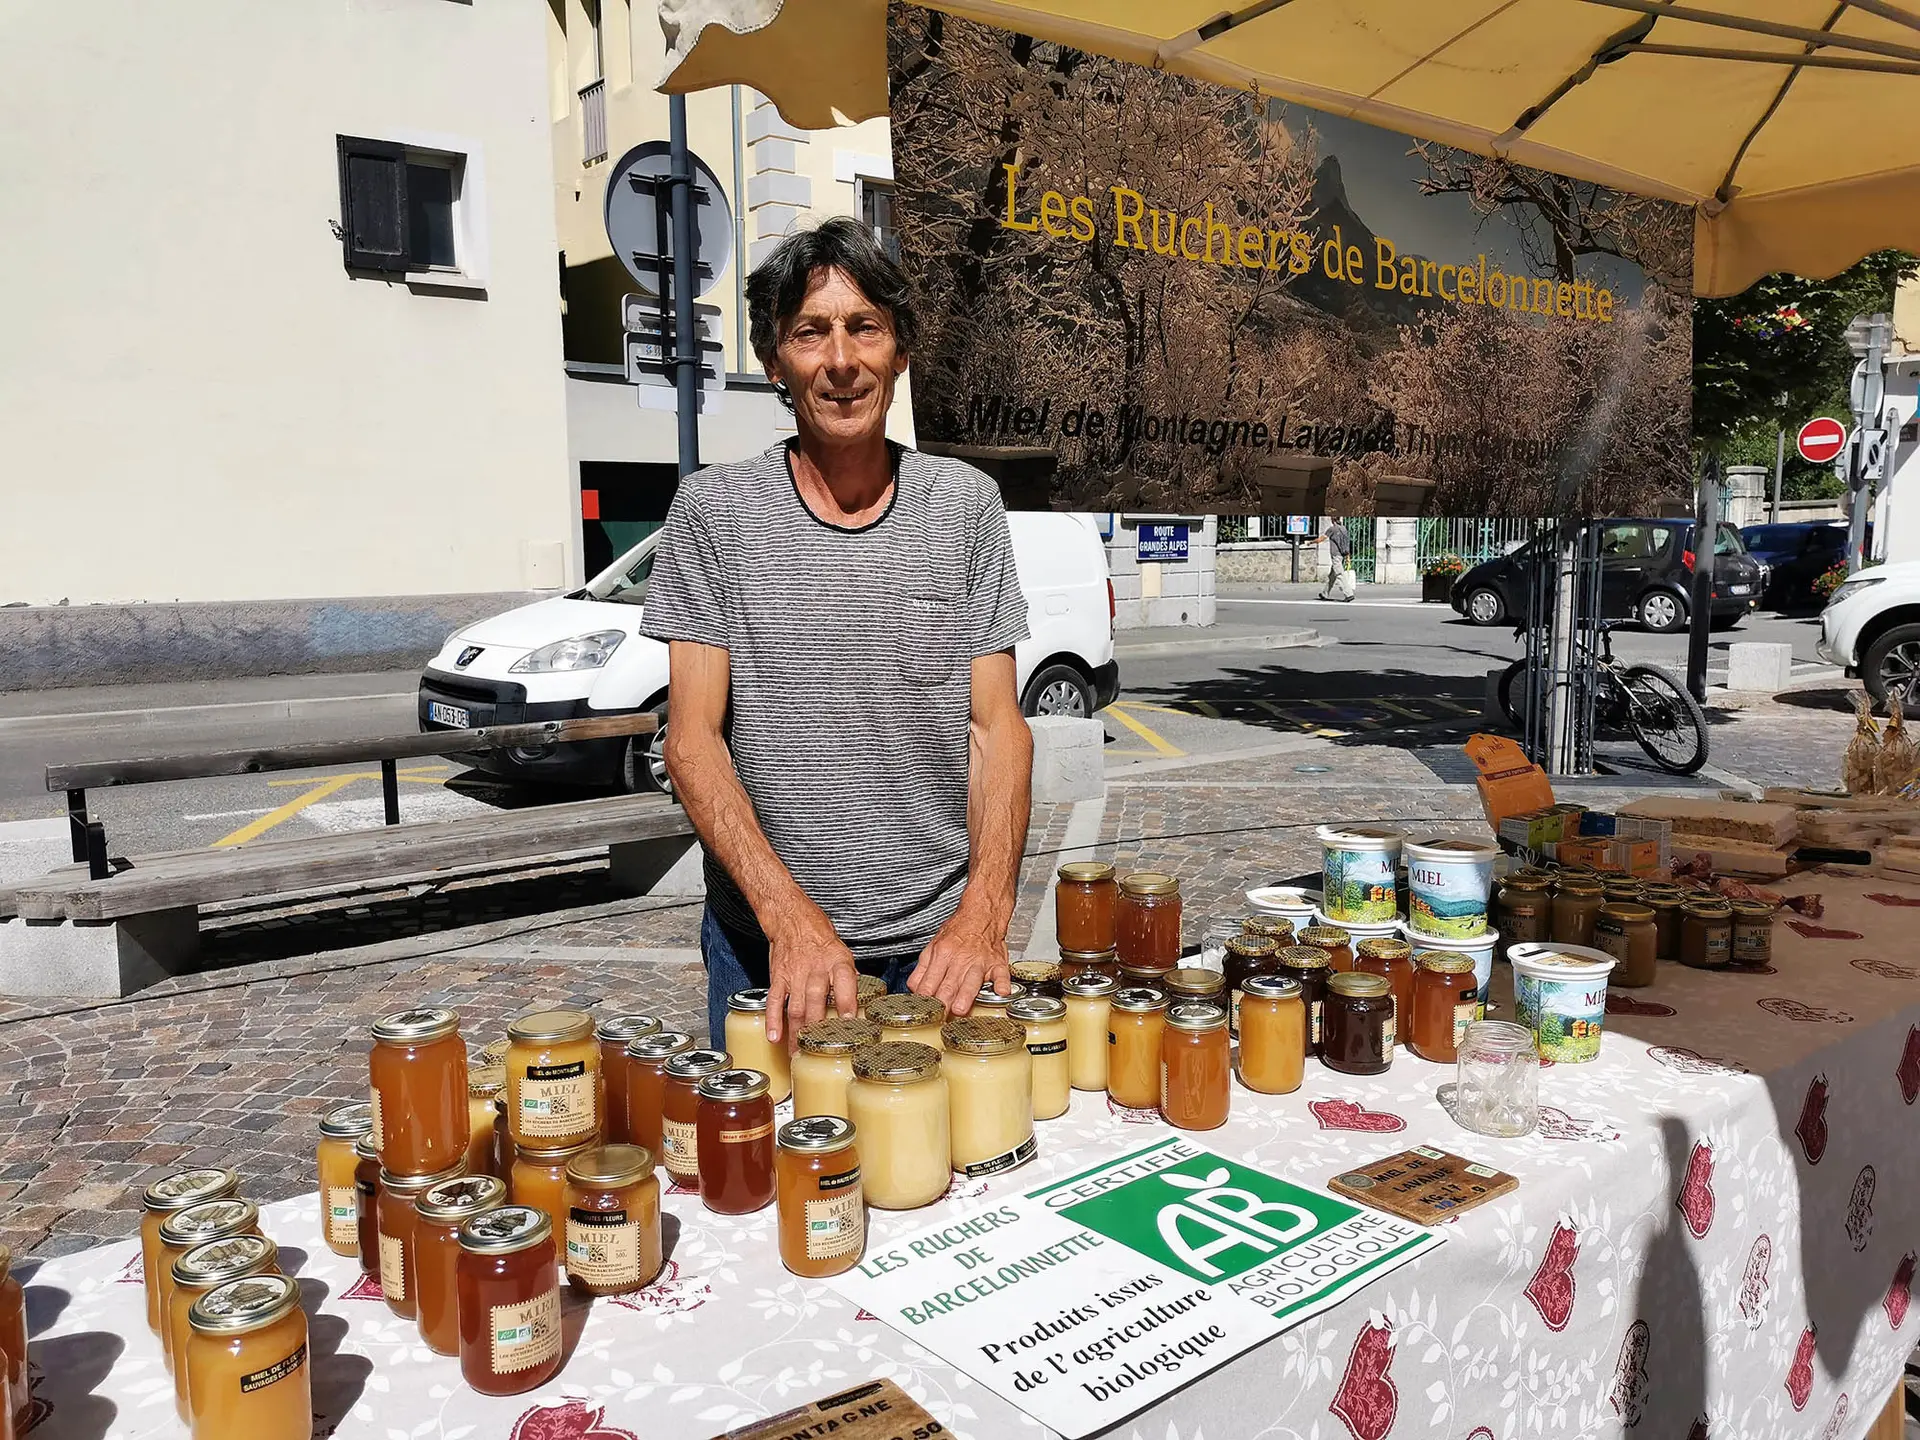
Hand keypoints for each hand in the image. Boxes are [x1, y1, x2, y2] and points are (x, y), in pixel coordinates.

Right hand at [764, 908, 859, 1044]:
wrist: (791, 917)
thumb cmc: (819, 935)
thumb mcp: (841, 951)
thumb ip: (848, 977)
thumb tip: (862, 998)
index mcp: (837, 961)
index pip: (846, 983)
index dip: (848, 1003)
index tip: (849, 1022)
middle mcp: (816, 969)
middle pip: (816, 1001)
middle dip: (817, 1029)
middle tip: (818, 1051)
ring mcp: (795, 974)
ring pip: (796, 1007)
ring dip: (797, 1033)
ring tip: (797, 1053)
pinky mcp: (778, 977)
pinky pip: (774, 1000)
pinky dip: (773, 1019)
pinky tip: (774, 1036)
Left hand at [909, 919, 1009, 1016]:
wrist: (981, 914)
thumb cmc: (958, 931)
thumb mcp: (933, 945)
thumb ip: (923, 968)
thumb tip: (914, 989)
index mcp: (941, 955)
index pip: (929, 981)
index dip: (925, 998)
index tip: (924, 1011)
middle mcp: (960, 959)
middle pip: (948, 984)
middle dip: (943, 1001)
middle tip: (939, 1016)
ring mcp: (979, 961)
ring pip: (971, 980)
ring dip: (966, 995)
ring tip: (960, 1009)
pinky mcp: (997, 963)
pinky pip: (1001, 974)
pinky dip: (1002, 983)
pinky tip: (1001, 992)